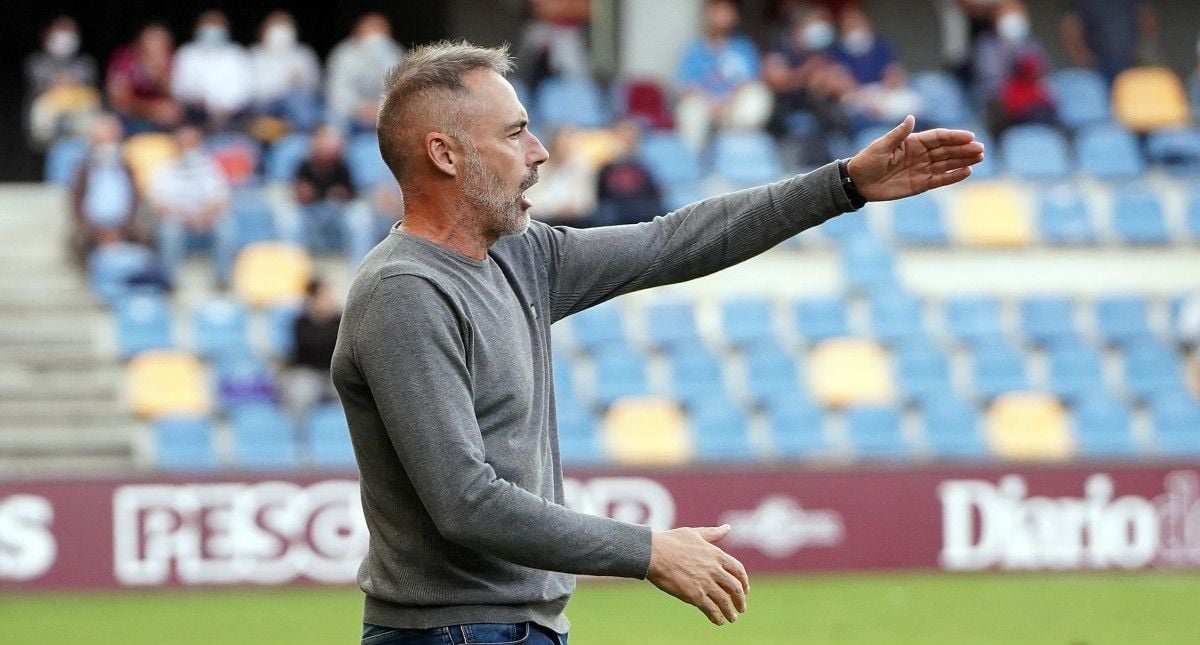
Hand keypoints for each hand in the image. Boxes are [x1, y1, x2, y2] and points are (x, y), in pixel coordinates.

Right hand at [646, 525, 749, 625]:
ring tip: (732, 618)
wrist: (654, 553)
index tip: (745, 589)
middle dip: (740, 600)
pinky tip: (719, 621)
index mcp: (716, 554)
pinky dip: (717, 617)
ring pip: (725, 601)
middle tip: (741, 607)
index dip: (744, 581)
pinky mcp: (695, 595)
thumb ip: (713, 533)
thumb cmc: (671, 541)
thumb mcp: (695, 533)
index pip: (738, 570)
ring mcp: (705, 583)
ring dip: (731, 612)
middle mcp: (714, 569)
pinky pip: (711, 609)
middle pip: (735, 588)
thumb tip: (728, 528)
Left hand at [847, 115, 983, 201]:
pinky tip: (967, 172)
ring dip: (963, 161)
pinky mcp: (920, 184)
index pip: (938, 137)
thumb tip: (911, 117)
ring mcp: (922, 169)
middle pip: (947, 150)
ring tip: (979, 158)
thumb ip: (898, 134)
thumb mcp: (881, 146)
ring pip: (947, 164)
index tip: (970, 136)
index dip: (954, 136)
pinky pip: (940, 180)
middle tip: (981, 149)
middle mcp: (920, 154)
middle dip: (964, 149)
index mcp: (912, 142)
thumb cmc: (867, 160)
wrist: (858, 183)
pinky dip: (953, 176)